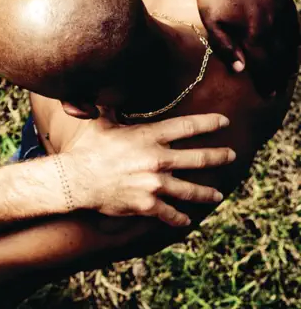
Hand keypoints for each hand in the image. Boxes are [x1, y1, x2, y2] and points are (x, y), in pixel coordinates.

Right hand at [61, 113, 234, 226]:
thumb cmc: (87, 149)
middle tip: (231, 155)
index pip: (186, 127)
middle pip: (199, 158)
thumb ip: (112, 109)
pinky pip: (171, 213)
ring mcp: (154, 184)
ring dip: (207, 192)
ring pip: (191, 190)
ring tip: (218, 194)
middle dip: (219, 156)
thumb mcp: (101, 123)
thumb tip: (110, 89)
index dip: (209, 123)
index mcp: (147, 137)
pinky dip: (180, 218)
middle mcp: (156, 159)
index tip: (224, 122)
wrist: (76, 180)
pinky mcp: (148, 204)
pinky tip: (187, 219)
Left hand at [197, 0, 298, 91]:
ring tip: (286, 75)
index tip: (266, 95)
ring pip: (291, 43)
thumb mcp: (211, 18)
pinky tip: (292, 46)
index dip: (266, 81)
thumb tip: (242, 69)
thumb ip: (225, 46)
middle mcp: (274, 24)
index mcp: (255, 32)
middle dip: (278, 76)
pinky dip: (295, 40)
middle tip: (276, 92)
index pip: (264, 65)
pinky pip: (295, 25)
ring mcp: (282, 10)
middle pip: (280, 57)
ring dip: (289, 61)